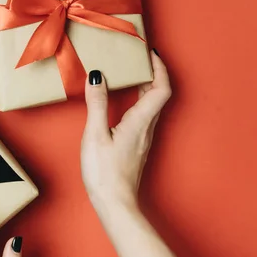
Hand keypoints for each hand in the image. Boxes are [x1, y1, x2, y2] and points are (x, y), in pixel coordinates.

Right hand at [81, 50, 171, 210]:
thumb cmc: (105, 172)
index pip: (161, 88)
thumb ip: (97, 104)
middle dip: (152, 72)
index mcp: (140, 121)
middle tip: (139, 58)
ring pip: (152, 105)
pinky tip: (124, 102)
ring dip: (145, 86)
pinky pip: (143, 116)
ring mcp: (143, 138)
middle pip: (159, 94)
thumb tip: (97, 76)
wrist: (115, 203)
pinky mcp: (137, 145)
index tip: (150, 52)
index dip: (160, 68)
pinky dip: (138, 101)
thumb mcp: (95, 135)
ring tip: (131, 74)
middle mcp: (146, 128)